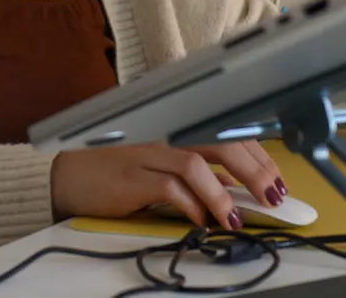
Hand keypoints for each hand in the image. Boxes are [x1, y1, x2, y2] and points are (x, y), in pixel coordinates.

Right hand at [50, 141, 286, 229]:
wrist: (69, 174)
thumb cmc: (117, 168)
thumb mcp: (161, 164)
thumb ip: (196, 170)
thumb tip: (235, 187)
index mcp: (177, 126)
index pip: (228, 131)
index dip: (258, 154)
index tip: (276, 178)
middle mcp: (165, 132)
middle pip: (220, 141)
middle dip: (253, 170)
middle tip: (272, 196)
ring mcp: (148, 151)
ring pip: (197, 163)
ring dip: (223, 193)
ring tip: (237, 216)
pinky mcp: (132, 176)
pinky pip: (170, 187)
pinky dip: (192, 204)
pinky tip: (202, 220)